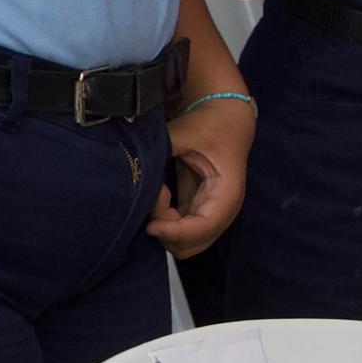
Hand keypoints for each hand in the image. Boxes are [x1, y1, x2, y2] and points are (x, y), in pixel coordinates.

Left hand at [151, 91, 251, 257]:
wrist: (225, 117)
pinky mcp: (197, 208)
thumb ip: (161, 147)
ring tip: (158, 191)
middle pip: (191, 245)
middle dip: (167, 231)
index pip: (203, 228)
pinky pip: (178, 229)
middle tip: (155, 197)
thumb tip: (134, 162)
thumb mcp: (186, 132)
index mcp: (227, 195)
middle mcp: (222, 211)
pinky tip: (160, 192)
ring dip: (164, 226)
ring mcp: (210, 213)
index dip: (175, 232)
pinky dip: (164, 220)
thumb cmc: (211, 123)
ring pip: (183, 242)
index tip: (151, 225)